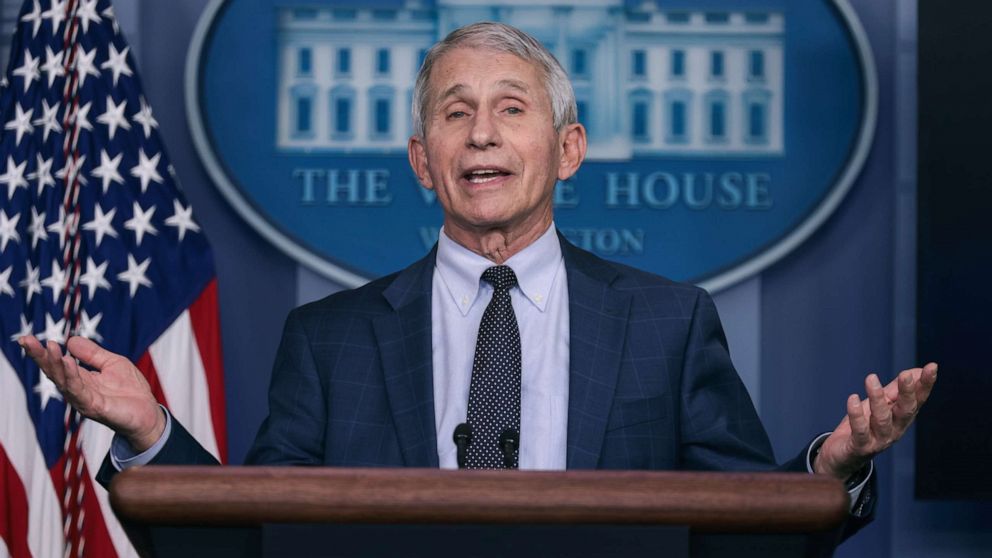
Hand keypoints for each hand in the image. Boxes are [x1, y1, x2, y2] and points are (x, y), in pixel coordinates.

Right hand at [18, 335, 164, 451]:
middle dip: (40, 357)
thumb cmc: (131, 391)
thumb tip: (70, 340)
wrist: (149, 414)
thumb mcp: (112, 363)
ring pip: (64, 381)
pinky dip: (72, 376)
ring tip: (49, 348)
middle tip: (27, 341)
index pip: (58, 364)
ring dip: (55, 364)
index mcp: (81, 379)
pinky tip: (68, 362)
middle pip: (54, 372)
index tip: (26, 338)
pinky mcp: (95, 407)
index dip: (43, 353)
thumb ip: (92, 354)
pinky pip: (80, 391)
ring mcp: (85, 400)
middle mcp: (78, 390)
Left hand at [814, 363, 937, 480]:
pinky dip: (856, 415)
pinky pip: (860, 431)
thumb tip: (915, 371)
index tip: (932, 367)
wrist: (842, 457)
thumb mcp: (880, 405)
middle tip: (906, 375)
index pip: (917, 400)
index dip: (925, 385)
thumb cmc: (864, 426)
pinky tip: (852, 399)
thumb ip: (895, 390)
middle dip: (907, 393)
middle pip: (905, 411)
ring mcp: (879, 440)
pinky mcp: (861, 447)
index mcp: (901, 418)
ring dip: (877, 398)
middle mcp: (895, 430)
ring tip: (871, 378)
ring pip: (882, 419)